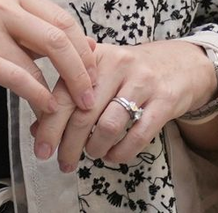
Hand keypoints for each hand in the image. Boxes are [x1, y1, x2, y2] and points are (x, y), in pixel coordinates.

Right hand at [0, 0, 97, 123]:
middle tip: (88, 99)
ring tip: (67, 111)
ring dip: (60, 91)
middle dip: (80, 71)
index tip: (94, 77)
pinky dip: (38, 96)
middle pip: (57, 36)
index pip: (63, 19)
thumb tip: (93, 46)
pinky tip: (46, 109)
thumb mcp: (10, 36)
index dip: (84, 51)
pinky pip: (19, 76)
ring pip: (40, 59)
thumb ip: (44, 38)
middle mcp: (0, 6)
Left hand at [30, 40, 217, 170]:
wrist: (179, 63)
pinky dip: (121, 152)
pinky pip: (138, 135)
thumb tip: (38, 128)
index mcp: (93, 55)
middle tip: (63, 162)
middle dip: (69, 143)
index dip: (50, 123)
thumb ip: (69, 94)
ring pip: (109, 125)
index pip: (63, 92)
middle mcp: (115, 65)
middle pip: (84, 112)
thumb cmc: (128, 71)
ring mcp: (141, 83)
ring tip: (91, 154)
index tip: (41, 148)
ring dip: (95, 147)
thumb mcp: (98, 72)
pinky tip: (112, 156)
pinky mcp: (164, 101)